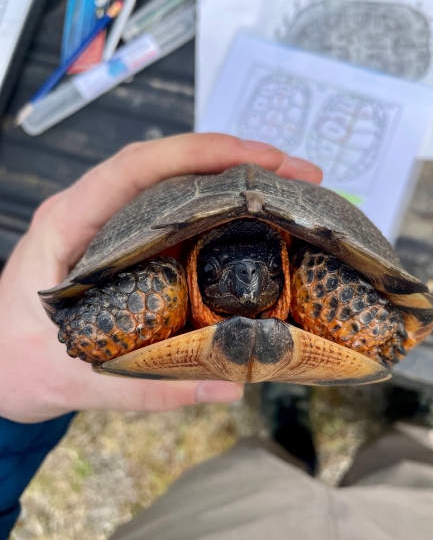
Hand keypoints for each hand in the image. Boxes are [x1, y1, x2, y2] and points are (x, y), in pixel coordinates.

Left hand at [0, 133, 321, 422]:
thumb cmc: (12, 368)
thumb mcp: (73, 382)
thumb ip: (147, 386)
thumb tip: (230, 385)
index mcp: (66, 225)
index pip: (136, 167)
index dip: (199, 153)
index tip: (259, 159)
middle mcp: (91, 213)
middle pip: (167, 165)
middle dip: (234, 160)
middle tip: (298, 175)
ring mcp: (110, 226)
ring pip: (174, 182)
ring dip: (231, 178)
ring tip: (287, 190)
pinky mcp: (126, 245)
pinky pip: (174, 212)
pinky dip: (216, 207)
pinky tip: (252, 218)